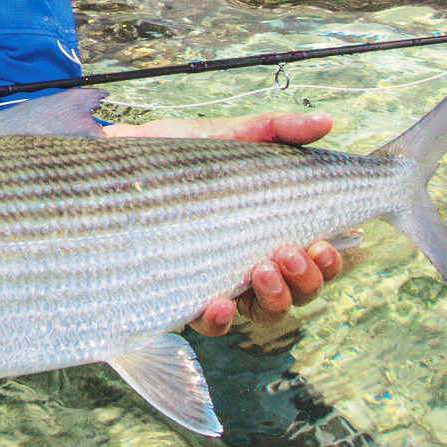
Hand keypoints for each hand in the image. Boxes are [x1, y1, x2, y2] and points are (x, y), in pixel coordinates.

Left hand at [100, 109, 345, 333]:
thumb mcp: (228, 136)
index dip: (329, 259)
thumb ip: (277, 130)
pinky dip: (219, 320)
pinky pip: (210, 325)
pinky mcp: (181, 295)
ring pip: (266, 313)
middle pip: (300, 292)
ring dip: (276, 298)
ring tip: (262, 269)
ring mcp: (218, 281)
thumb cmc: (174, 155)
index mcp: (268, 228)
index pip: (315, 257)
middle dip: (307, 279)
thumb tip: (326, 122)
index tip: (324, 241)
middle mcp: (250, 261)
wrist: (116, 166)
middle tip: (290, 252)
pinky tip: (219, 303)